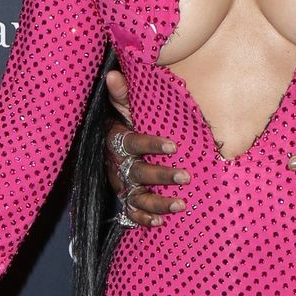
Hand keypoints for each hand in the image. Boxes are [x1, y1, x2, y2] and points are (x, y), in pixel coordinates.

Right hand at [103, 67, 186, 224]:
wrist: (108, 148)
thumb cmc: (125, 126)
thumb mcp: (123, 110)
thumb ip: (122, 95)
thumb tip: (113, 73)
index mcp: (117, 142)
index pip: (133, 144)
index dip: (151, 145)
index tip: (173, 146)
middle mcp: (118, 166)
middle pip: (138, 173)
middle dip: (162, 176)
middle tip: (186, 175)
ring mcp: (122, 184)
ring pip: (137, 196)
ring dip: (158, 202)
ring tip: (180, 204)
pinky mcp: (124, 199)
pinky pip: (131, 212)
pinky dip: (144, 219)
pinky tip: (160, 222)